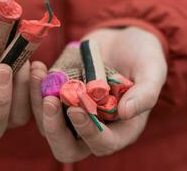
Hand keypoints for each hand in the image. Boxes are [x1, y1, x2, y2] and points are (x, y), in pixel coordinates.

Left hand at [30, 26, 166, 161]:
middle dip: (55, 128)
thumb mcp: (151, 70)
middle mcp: (93, 127)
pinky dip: (34, 89)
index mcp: (119, 129)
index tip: (76, 108)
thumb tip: (127, 113)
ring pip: (48, 125)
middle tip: (50, 100)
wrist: (121, 40)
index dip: (88, 131)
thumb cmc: (142, 56)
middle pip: (66, 146)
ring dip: (38, 104)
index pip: (101, 144)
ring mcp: (72, 113)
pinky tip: (37, 68)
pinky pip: (40, 102)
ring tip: (38, 74)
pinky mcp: (59, 98)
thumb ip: (145, 94)